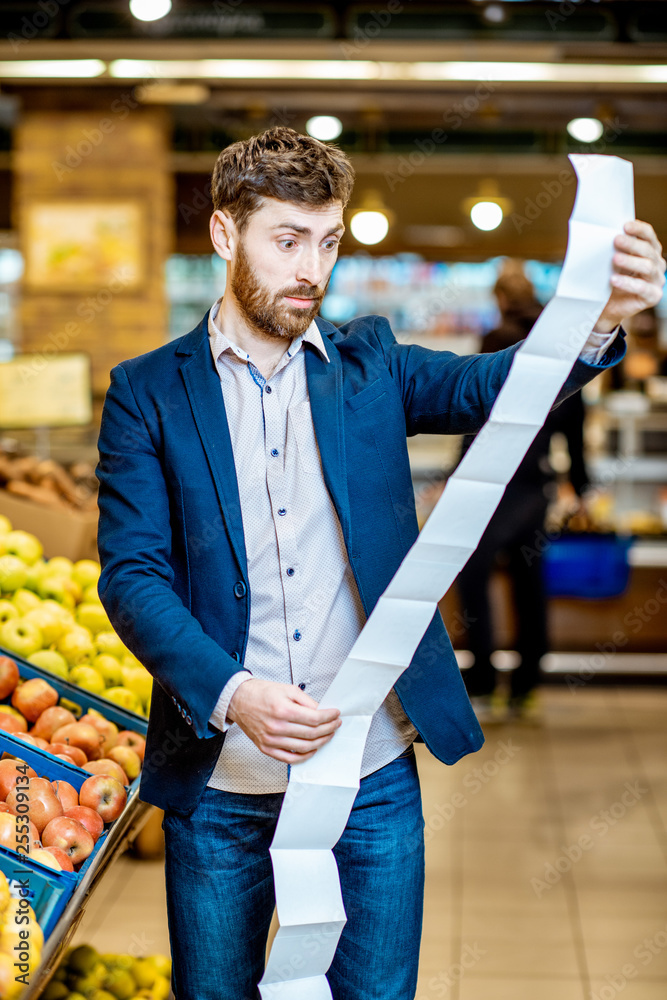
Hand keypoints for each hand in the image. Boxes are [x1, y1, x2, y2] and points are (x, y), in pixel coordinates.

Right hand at [227, 678, 341, 763]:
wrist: (238, 701)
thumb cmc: (261, 693)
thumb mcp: (287, 689)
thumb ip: (306, 701)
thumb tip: (321, 711)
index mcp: (282, 710)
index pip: (314, 718)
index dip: (329, 717)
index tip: (336, 714)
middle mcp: (277, 727)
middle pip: (311, 733)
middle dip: (328, 729)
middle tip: (335, 724)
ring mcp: (271, 740)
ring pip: (304, 747)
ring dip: (320, 742)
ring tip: (327, 735)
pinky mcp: (266, 748)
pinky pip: (290, 758)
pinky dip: (304, 756)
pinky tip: (312, 749)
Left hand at [594, 220, 664, 332]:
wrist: (607, 306)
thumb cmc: (611, 280)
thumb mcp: (612, 261)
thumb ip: (615, 248)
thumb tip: (605, 232)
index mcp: (650, 251)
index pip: (648, 236)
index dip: (638, 229)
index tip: (624, 225)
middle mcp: (657, 264)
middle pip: (648, 250)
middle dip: (632, 244)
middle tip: (616, 239)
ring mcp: (657, 280)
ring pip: (648, 267)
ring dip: (630, 261)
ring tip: (615, 258)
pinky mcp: (653, 296)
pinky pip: (642, 288)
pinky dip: (628, 283)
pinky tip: (614, 279)